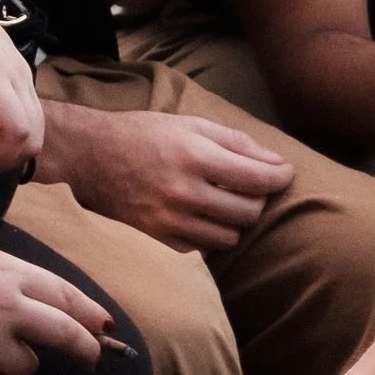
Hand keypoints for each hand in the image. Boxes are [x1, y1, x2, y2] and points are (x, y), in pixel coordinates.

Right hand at [0, 238, 111, 374]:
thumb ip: (9, 277)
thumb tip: (43, 303)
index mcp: (6, 272)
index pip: (66, 295)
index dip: (92, 314)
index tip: (106, 327)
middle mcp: (5, 306)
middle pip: (67, 334)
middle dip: (87, 351)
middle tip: (94, 361)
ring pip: (29, 368)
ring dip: (17, 365)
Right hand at [47, 99, 293, 253]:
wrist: (90, 156)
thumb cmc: (143, 134)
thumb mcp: (191, 124)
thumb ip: (237, 143)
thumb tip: (275, 163)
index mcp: (196, 157)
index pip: (257, 179)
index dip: (279, 177)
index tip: (284, 174)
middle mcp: (185, 192)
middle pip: (248, 212)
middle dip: (258, 198)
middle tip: (251, 186)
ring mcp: (170, 220)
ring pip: (229, 237)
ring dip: (235, 220)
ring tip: (225, 201)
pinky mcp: (157, 239)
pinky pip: (202, 250)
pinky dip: (210, 236)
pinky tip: (203, 217)